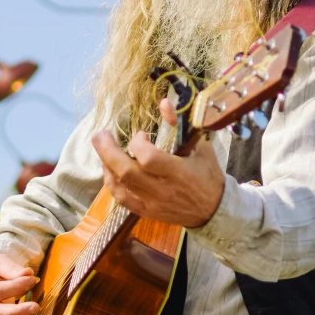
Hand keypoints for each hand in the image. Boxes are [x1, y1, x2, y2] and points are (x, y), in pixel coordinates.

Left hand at [92, 99, 224, 227]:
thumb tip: (164, 102)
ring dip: (106, 164)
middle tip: (100, 135)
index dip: (138, 142)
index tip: (141, 134)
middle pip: (126, 171)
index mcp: (178, 172)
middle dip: (108, 150)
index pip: (148, 158)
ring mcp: (152, 203)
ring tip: (103, 148)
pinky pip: (121, 199)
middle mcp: (162, 189)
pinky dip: (111, 183)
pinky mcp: (146, 211)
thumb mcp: (200, 146)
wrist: (213, 210)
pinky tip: (108, 170)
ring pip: (120, 185)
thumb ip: (180, 124)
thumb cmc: (208, 175)